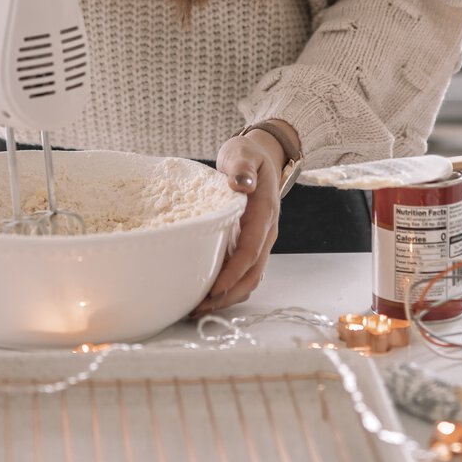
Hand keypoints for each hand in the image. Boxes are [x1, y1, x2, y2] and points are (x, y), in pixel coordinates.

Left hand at [192, 129, 286, 315]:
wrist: (261, 157)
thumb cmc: (248, 156)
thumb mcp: (243, 154)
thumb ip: (242, 168)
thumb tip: (241, 184)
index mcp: (264, 213)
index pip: (250, 251)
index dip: (232, 274)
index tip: (213, 290)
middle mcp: (265, 232)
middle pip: (252, 275)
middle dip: (228, 295)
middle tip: (197, 307)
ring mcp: (259, 240)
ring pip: (249, 279)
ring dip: (227, 297)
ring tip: (196, 307)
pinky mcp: (249, 244)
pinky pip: (243, 272)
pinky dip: (227, 288)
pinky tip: (205, 292)